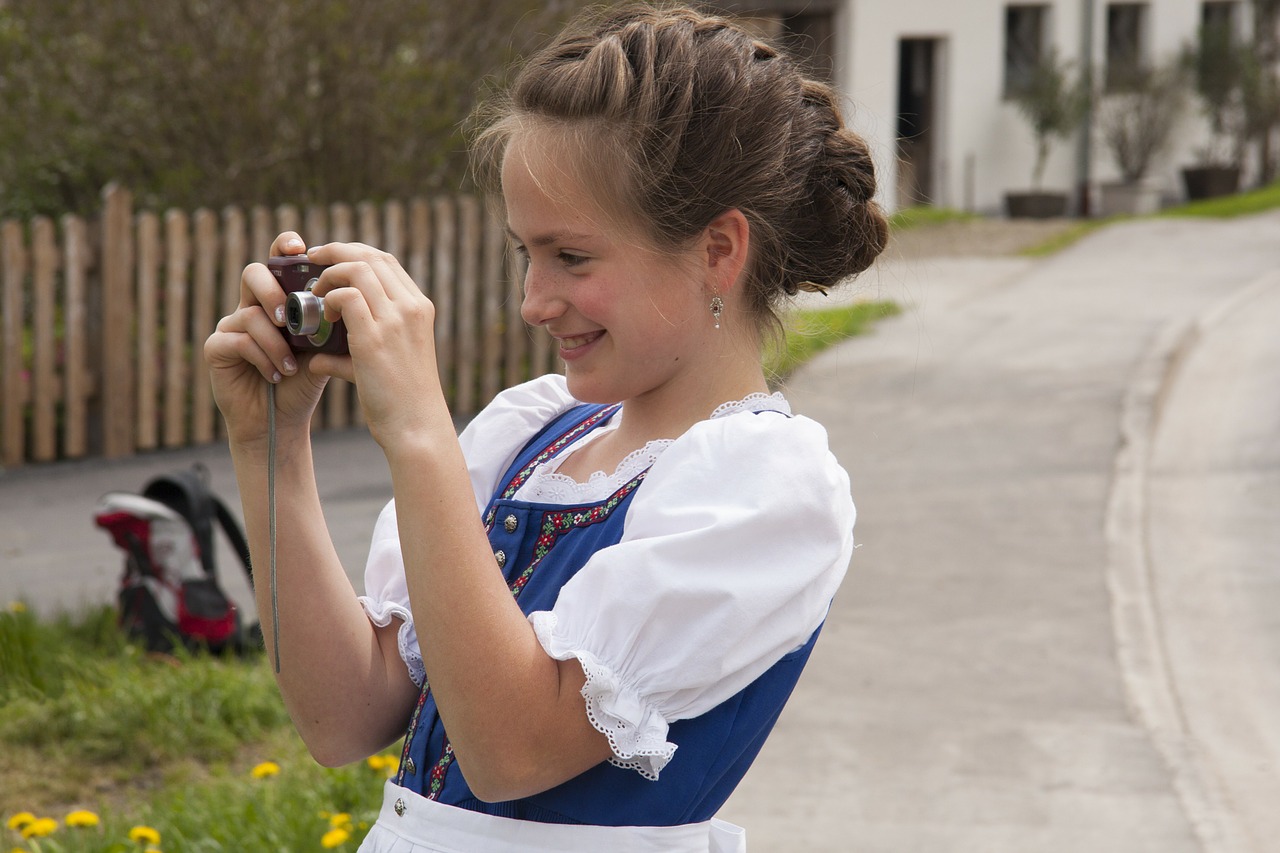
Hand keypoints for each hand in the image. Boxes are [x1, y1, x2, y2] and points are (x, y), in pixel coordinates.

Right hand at [204, 232, 327, 447]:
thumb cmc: (305, 380)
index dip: (284, 247)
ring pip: (249, 313)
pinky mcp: (217, 348)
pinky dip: (263, 358)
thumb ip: (333, 320)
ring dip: (275, 342)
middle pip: (254, 274)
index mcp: (279, 298)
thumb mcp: (325, 347)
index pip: (278, 261)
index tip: (299, 248)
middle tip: (288, 316)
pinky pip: (238, 341)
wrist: (282, 419)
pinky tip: (277, 375)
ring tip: (292, 366)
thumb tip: (356, 296)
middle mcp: (252, 305)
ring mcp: (231, 325)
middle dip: (272, 291)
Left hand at [299, 241, 447, 451]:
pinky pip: (346, 296)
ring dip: (329, 274)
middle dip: (336, 252)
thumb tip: (318, 359)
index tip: (330, 262)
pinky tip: (322, 317)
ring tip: (315, 292)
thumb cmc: (401, 401)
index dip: (354, 253)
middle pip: (371, 256)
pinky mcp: (375, 338)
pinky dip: (328, 299)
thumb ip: (352, 353)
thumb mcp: (387, 365)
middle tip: (311, 261)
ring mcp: (395, 320)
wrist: (416, 428)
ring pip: (357, 269)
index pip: (386, 261)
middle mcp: (411, 307)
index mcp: (419, 308)